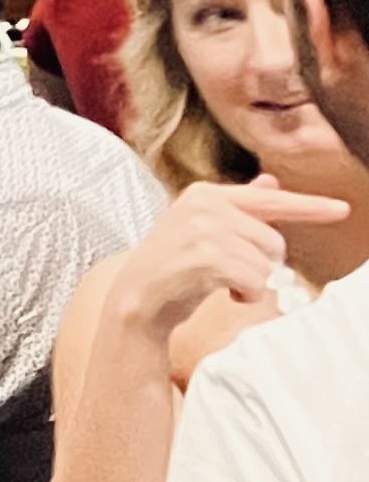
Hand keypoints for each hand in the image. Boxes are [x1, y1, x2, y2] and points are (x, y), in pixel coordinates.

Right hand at [111, 175, 350, 340]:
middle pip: (274, 240)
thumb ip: (239, 206)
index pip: (270, 201)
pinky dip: (245, 295)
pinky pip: (255, 281)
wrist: (139, 297)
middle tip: (229, 271)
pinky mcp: (206, 257)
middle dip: (261, 264)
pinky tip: (221, 292)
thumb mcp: (204, 229)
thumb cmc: (175, 264)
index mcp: (206, 194)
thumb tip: (271, 184)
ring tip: (221, 282)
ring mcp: (204, 230)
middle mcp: (205, 205)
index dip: (309, 207)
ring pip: (267, 263)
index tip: (342, 209)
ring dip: (252, 282)